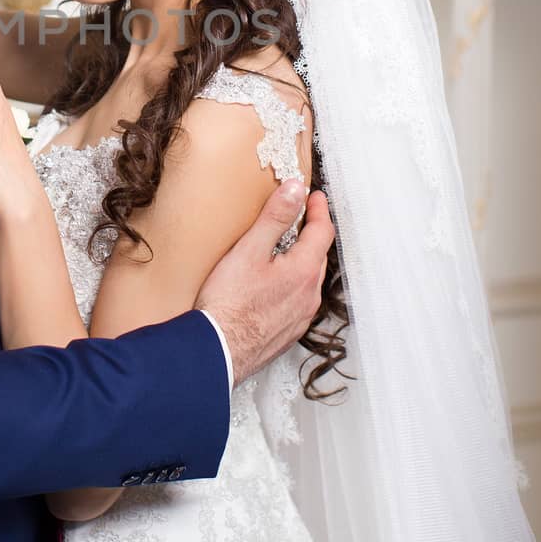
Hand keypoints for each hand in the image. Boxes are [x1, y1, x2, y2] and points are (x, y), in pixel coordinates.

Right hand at [195, 182, 333, 386]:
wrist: (217, 351)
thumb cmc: (229, 303)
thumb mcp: (250, 250)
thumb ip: (275, 217)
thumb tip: (294, 190)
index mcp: (304, 271)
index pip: (323, 231)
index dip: (319, 210)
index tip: (314, 197)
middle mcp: (309, 296)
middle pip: (319, 256)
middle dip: (312, 234)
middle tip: (300, 218)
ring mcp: (300, 317)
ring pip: (309, 281)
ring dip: (302, 261)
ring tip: (285, 250)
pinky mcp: (287, 332)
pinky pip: (298, 302)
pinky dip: (292, 285)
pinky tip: (273, 287)